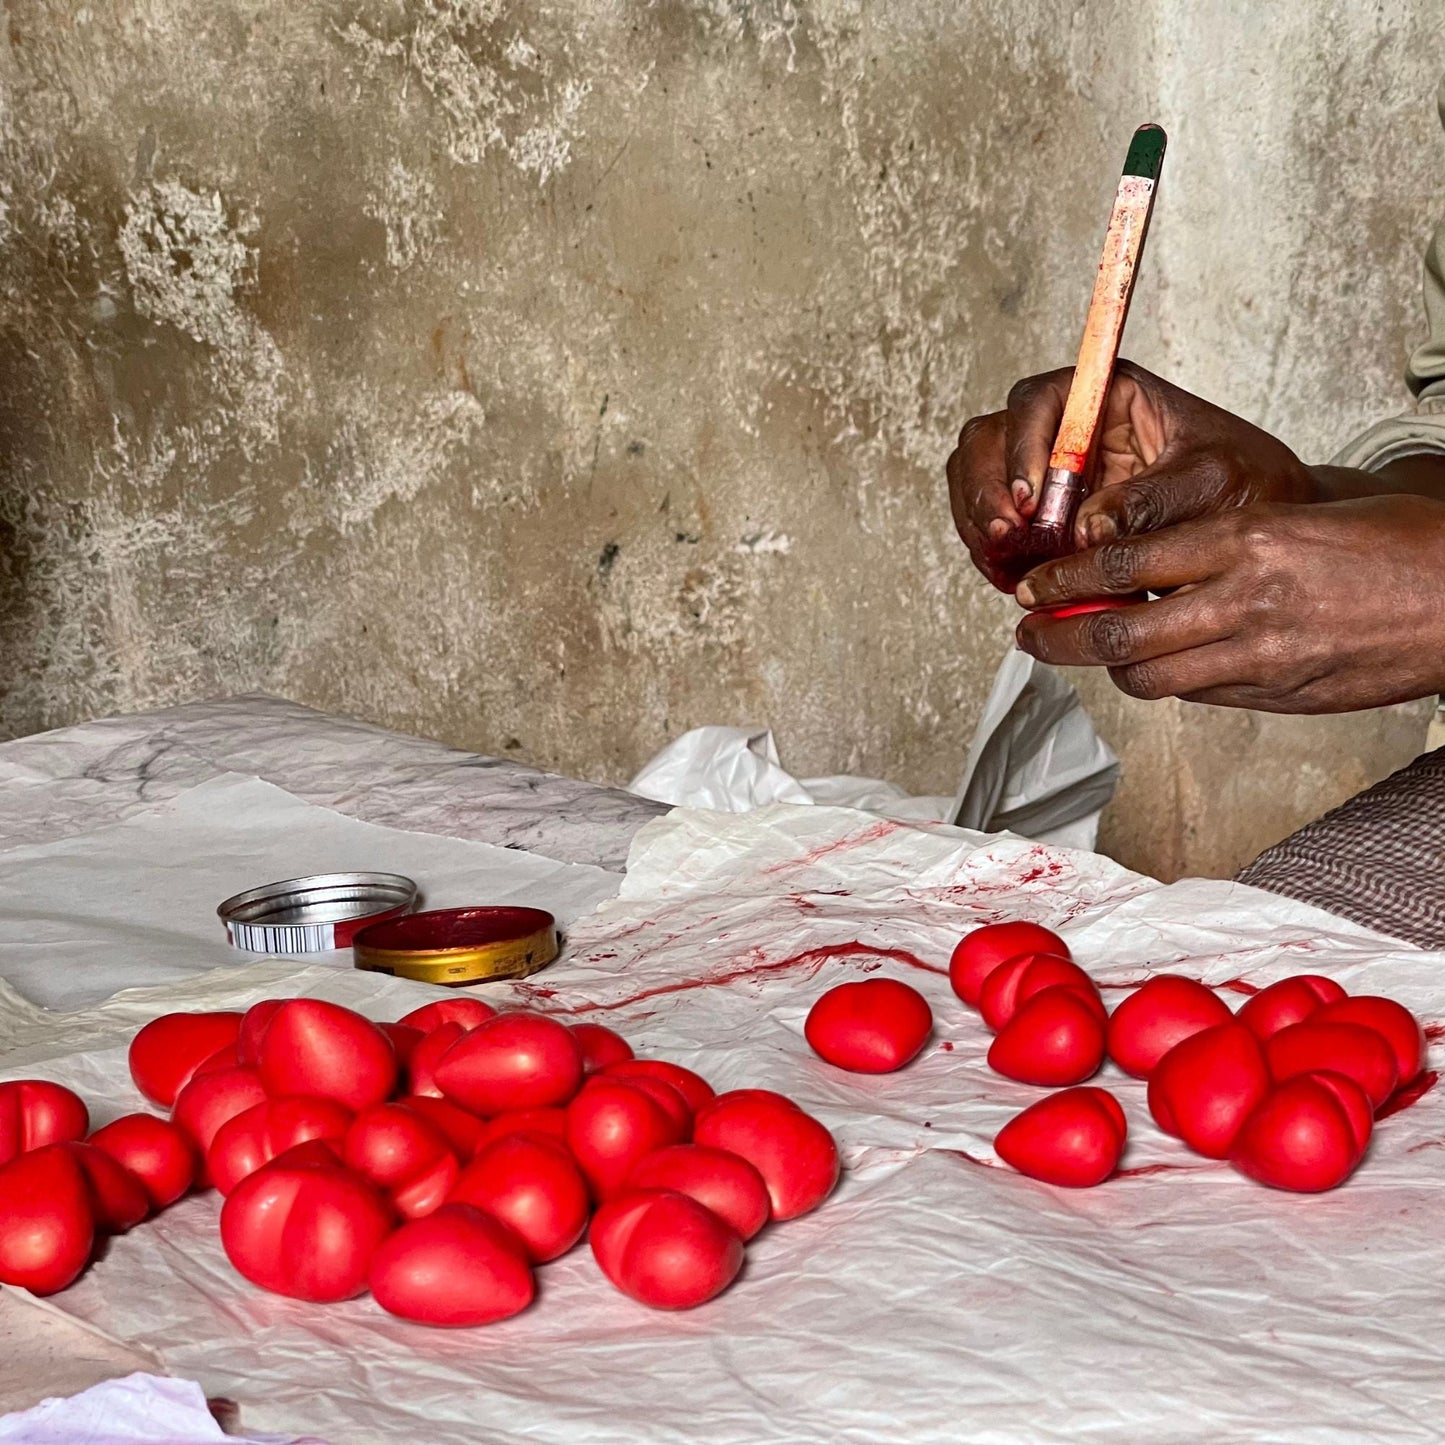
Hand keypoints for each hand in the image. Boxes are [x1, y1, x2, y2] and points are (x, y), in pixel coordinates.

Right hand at [946, 360, 1316, 588]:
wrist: (1256, 526)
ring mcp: (1048, 472)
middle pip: (989, 439)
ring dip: (980, 523)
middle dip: (986, 489)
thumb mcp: (1211, 482)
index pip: (1039, 401)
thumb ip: (1150, 500)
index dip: (1023, 446)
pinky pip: (992, 525)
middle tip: (1006, 537)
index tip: (1032, 498)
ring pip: (978, 481)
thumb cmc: (1245, 482)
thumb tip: (1087, 529)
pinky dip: (990, 553)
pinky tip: (1011, 577)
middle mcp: (1067, 427)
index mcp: (1108, 395)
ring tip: (1006, 564)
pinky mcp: (1042, 516)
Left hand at [1013, 496, 1444, 712]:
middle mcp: (1243, 601)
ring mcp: (1261, 656)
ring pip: (1148, 676)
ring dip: (1107, 667)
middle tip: (1026, 634)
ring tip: (1085, 652)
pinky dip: (1166, 682)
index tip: (1032, 586)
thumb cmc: (1388, 545)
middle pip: (1115, 634)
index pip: (1121, 562)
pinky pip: (1197, 695)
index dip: (1063, 581)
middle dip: (1056, 639)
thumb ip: (1217, 549)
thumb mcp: (1291, 521)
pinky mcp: (1278, 694)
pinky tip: (1157, 665)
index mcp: (1243, 541)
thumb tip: (1144, 579)